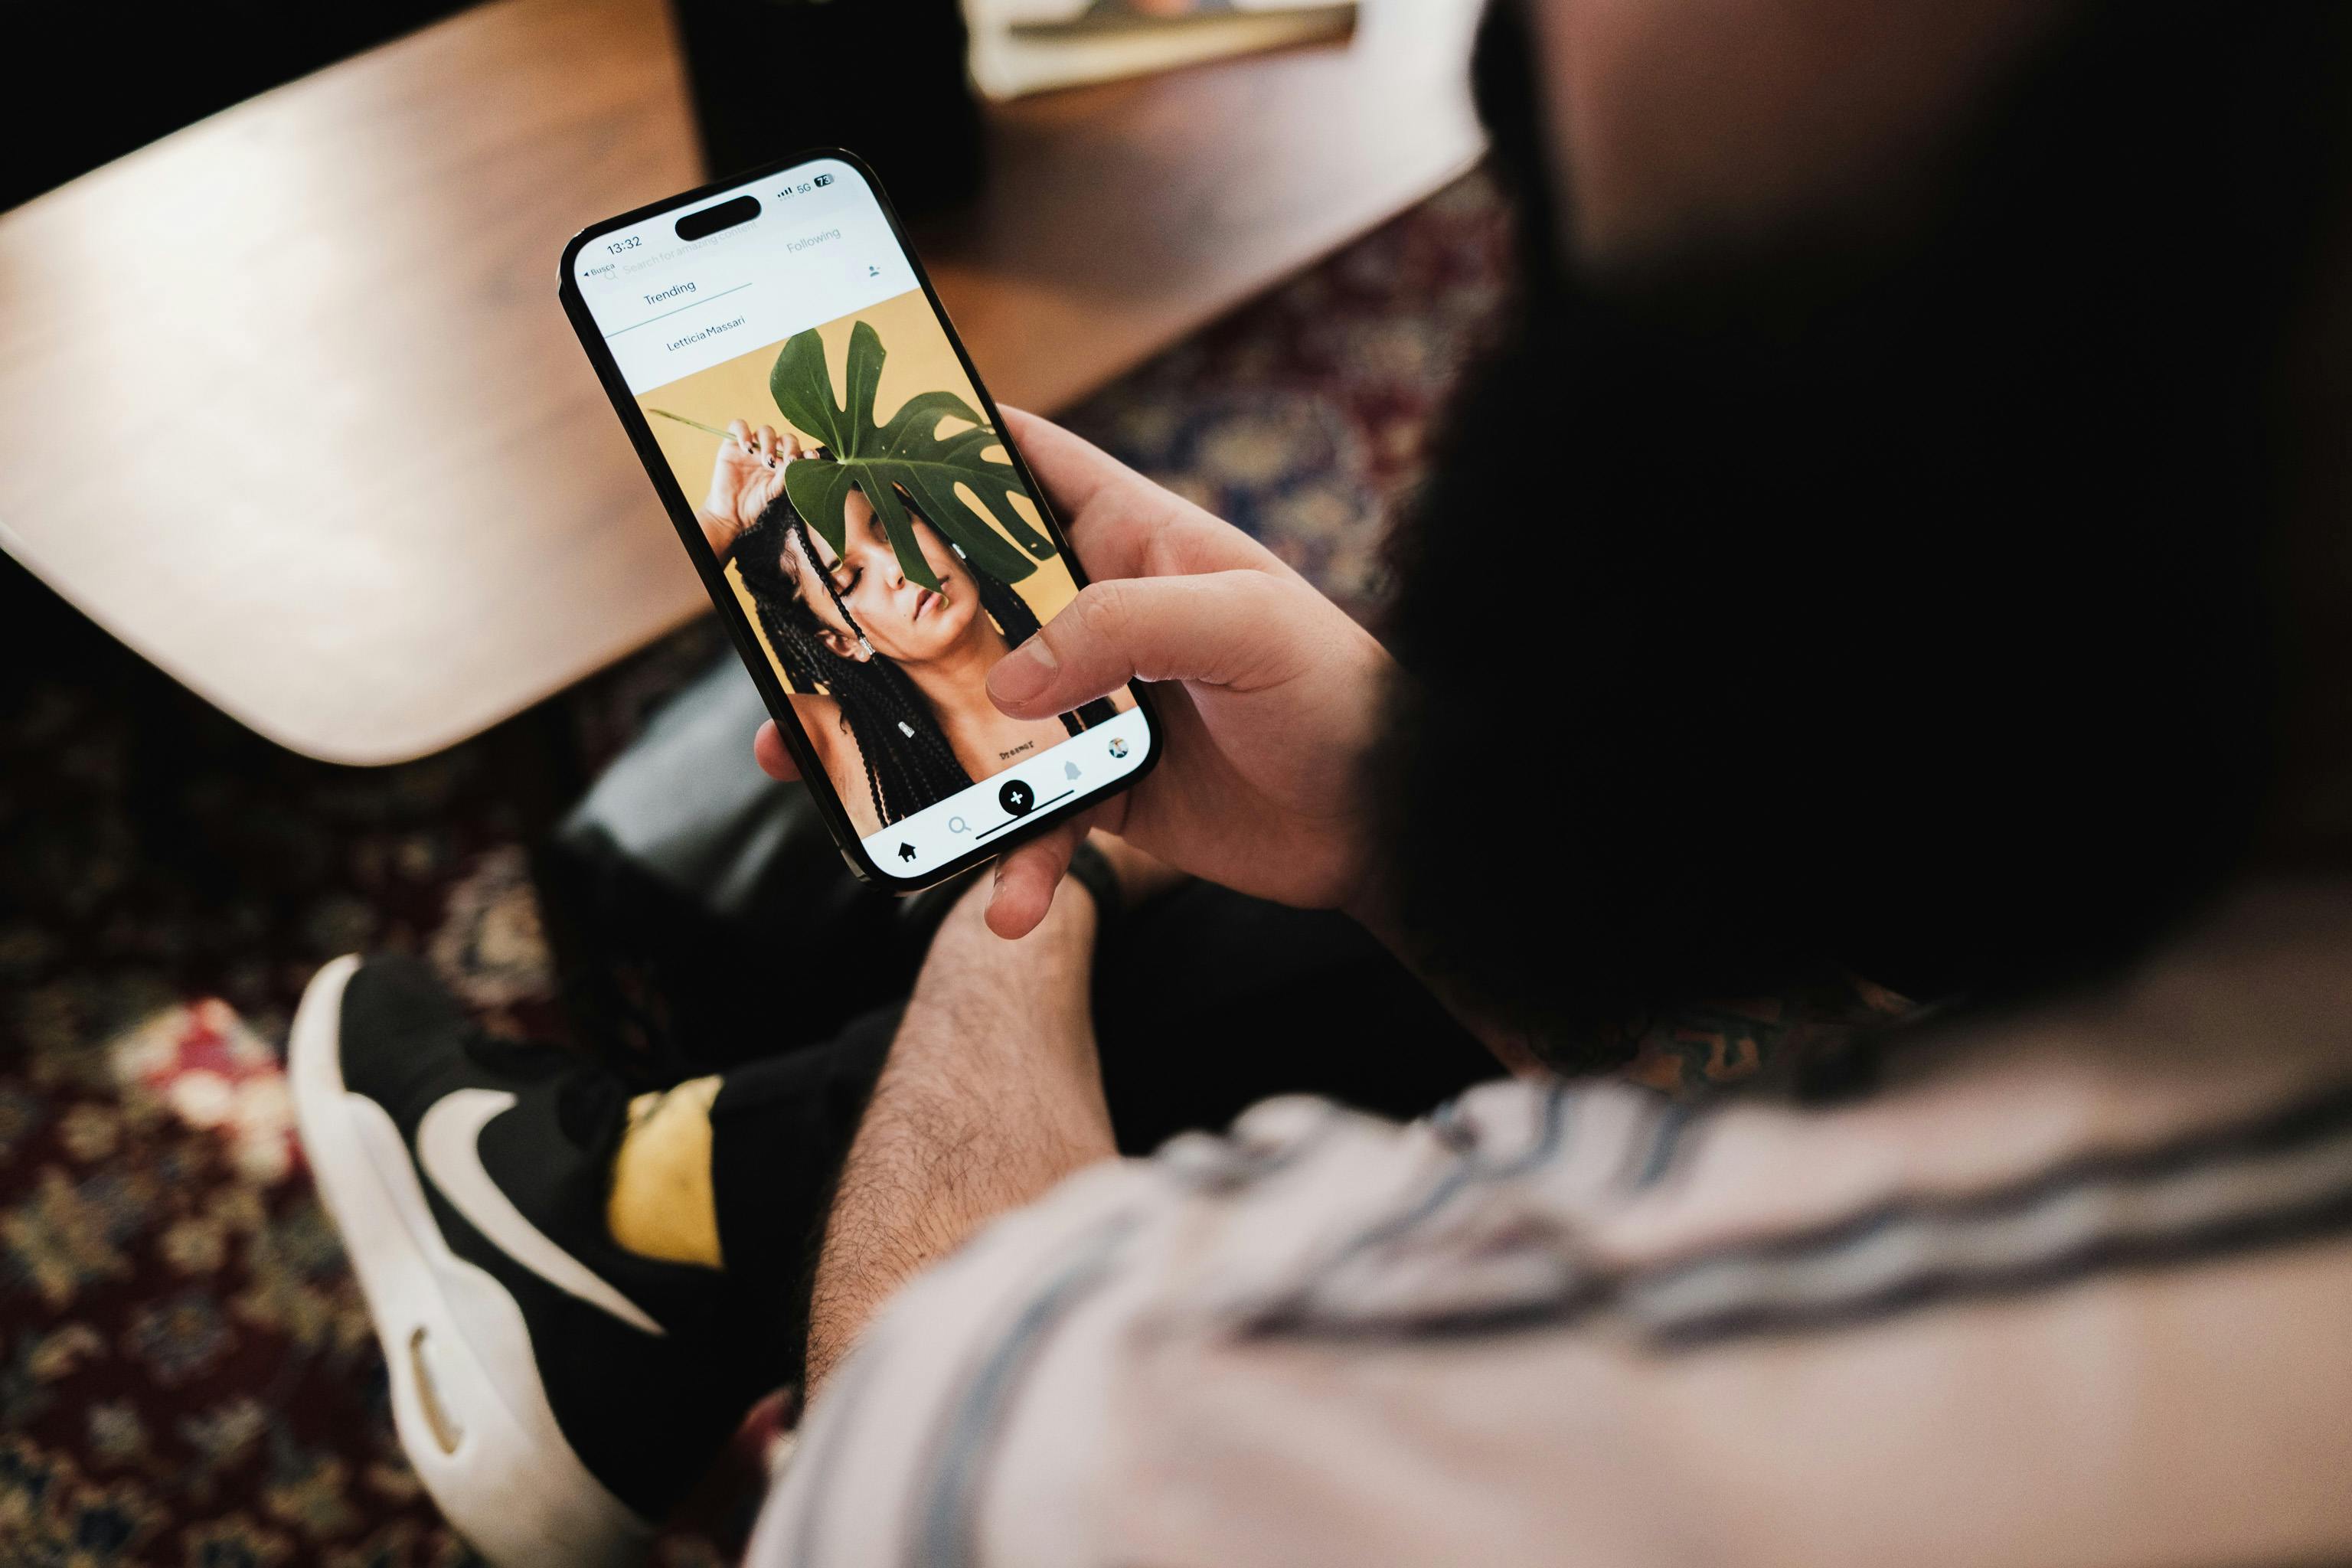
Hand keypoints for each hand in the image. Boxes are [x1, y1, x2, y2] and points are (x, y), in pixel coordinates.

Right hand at [696, 421, 805, 558]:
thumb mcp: (774, 491)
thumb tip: (801, 462)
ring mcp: (752, 447)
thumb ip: (786, 475)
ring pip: (766, 431)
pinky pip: (738, 426)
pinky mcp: (732, 444)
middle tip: (789, 461)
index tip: (812, 457)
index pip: (798, 450)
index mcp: (783, 463)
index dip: (806, 451)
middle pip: (785, 438)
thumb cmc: (755, 505)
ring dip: (770, 443)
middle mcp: (770, 452)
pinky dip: (744, 432)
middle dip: (790, 447)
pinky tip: (747, 447)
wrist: (731, 514)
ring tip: (767, 461)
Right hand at [758, 410, 1395, 936]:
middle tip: (791, 641)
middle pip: (967, 601)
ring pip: (976, 720)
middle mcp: (1105, 617)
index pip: (1030, 463)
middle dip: (879, 622)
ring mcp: (1100, 707)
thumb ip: (1126, 629)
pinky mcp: (1110, 794)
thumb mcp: (1246, 630)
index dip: (949, 439)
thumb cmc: (1343, 697)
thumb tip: (1011, 681)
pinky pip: (1031, 822)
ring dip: (905, 754)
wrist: (1394, 828)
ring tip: (824, 783)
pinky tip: (1003, 906)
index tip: (853, 440)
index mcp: (1139, 540)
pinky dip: (1010, 863)